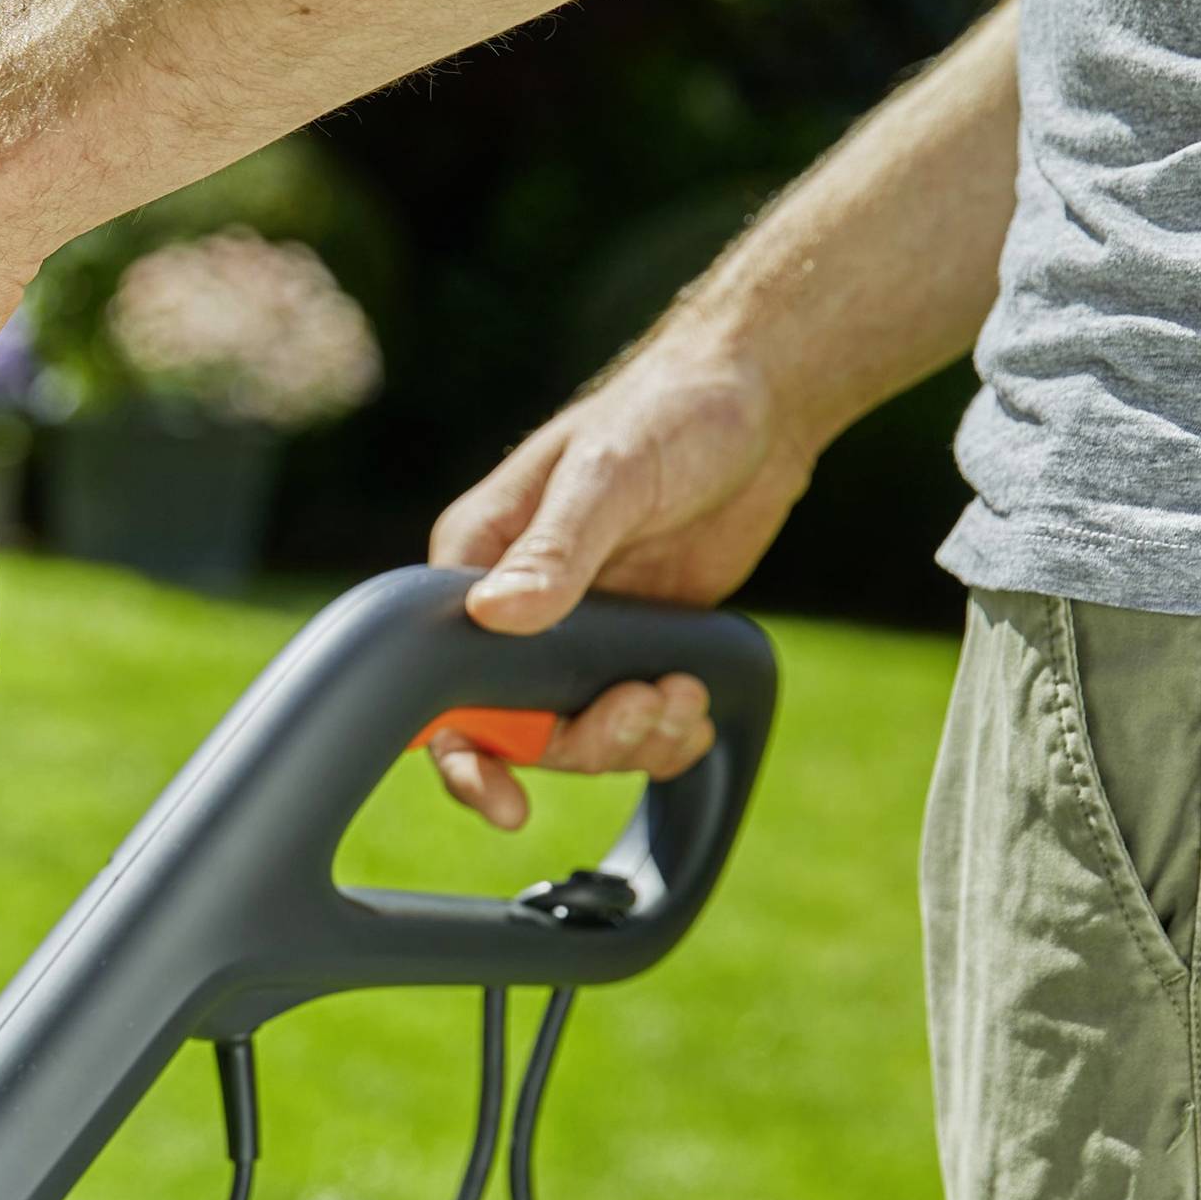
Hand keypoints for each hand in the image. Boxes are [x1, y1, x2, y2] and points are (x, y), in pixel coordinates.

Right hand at [422, 335, 816, 827]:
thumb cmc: (668, 412)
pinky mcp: (632, 642)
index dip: (464, 749)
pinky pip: (632, 720)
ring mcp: (574, 631)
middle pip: (514, 726)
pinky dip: (665, 734)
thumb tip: (496, 616)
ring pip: (576, 733)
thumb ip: (555, 552)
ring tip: (683, 695)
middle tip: (641, 709)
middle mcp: (513, 606)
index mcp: (476, 562)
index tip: (503, 797)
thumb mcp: (607, 477)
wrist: (760, 402)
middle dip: (580, 740)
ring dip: (632, 736)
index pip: (439, 677)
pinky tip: (694, 707)